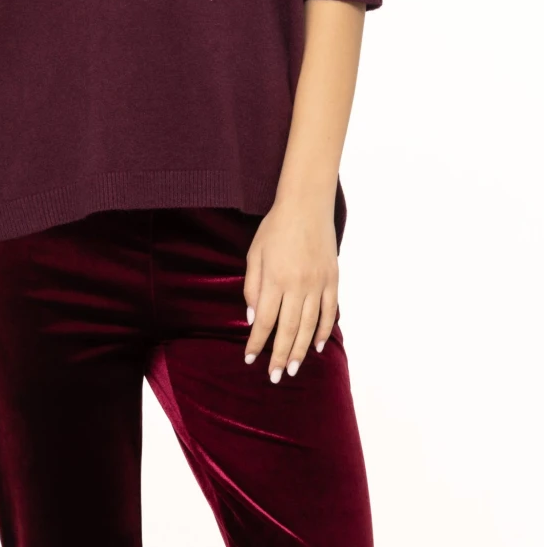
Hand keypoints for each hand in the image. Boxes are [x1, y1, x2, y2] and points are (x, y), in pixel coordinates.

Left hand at [243, 196, 338, 382]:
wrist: (307, 206)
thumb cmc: (275, 229)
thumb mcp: (254, 254)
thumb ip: (253, 287)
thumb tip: (254, 319)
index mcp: (275, 279)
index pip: (265, 321)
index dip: (257, 342)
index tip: (249, 358)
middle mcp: (298, 285)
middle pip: (288, 329)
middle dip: (279, 356)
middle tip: (275, 376)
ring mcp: (318, 284)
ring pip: (309, 326)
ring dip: (300, 350)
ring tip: (293, 369)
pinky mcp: (333, 280)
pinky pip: (329, 312)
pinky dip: (323, 331)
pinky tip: (315, 346)